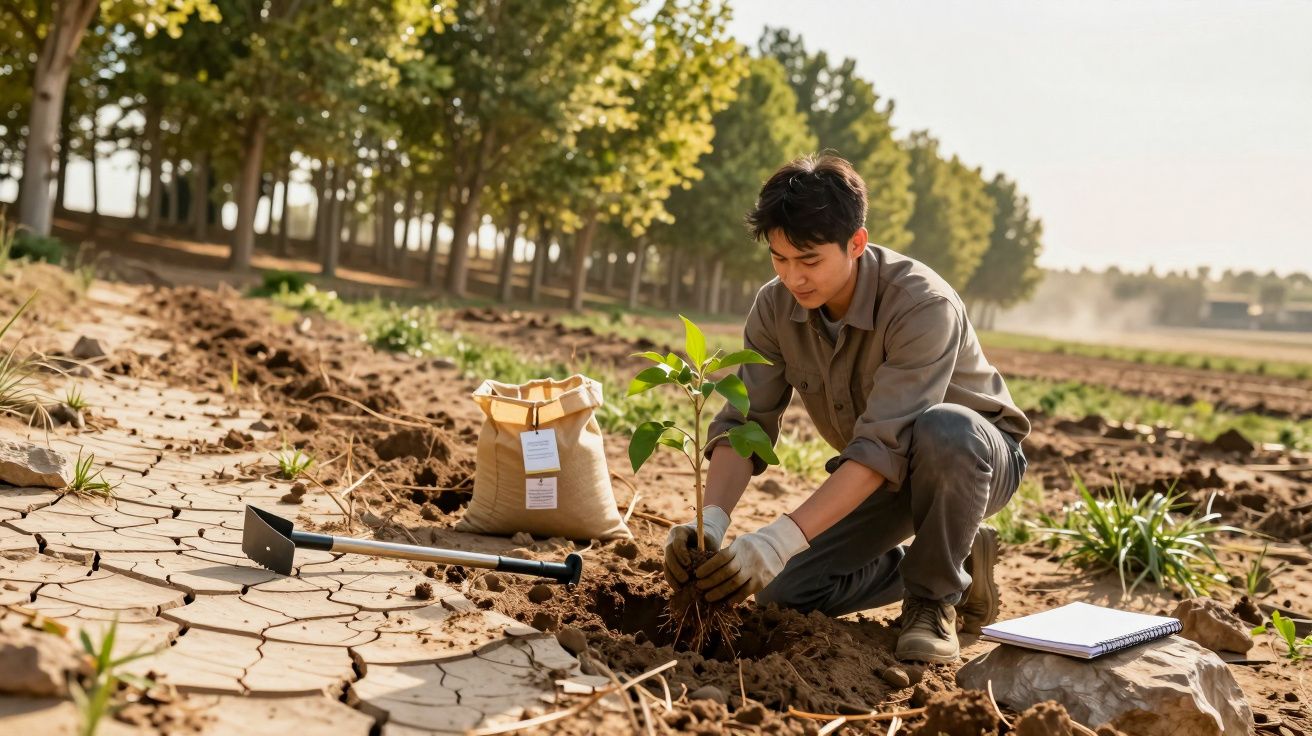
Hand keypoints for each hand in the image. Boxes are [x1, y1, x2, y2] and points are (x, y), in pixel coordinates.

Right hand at [663, 506, 730, 586]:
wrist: (704, 536)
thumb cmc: (709, 538)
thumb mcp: (709, 540)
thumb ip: (705, 549)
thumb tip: (705, 567)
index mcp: (679, 532)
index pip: (677, 542)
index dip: (681, 553)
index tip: (688, 563)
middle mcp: (670, 541)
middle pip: (669, 555)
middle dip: (675, 568)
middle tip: (685, 579)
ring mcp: (668, 552)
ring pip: (666, 565)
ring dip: (672, 577)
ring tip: (680, 589)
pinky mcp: (669, 562)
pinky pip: (668, 572)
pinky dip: (672, 581)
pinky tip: (678, 589)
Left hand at [694, 514, 808, 604]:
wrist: (777, 547)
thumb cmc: (751, 546)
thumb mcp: (739, 544)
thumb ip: (727, 554)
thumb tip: (707, 568)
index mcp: (738, 547)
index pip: (721, 557)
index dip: (708, 567)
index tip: (697, 574)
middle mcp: (747, 558)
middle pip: (726, 572)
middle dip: (711, 581)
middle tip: (699, 587)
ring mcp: (755, 570)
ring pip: (735, 584)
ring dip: (719, 592)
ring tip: (708, 597)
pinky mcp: (761, 581)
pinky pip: (746, 592)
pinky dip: (735, 598)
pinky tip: (726, 603)